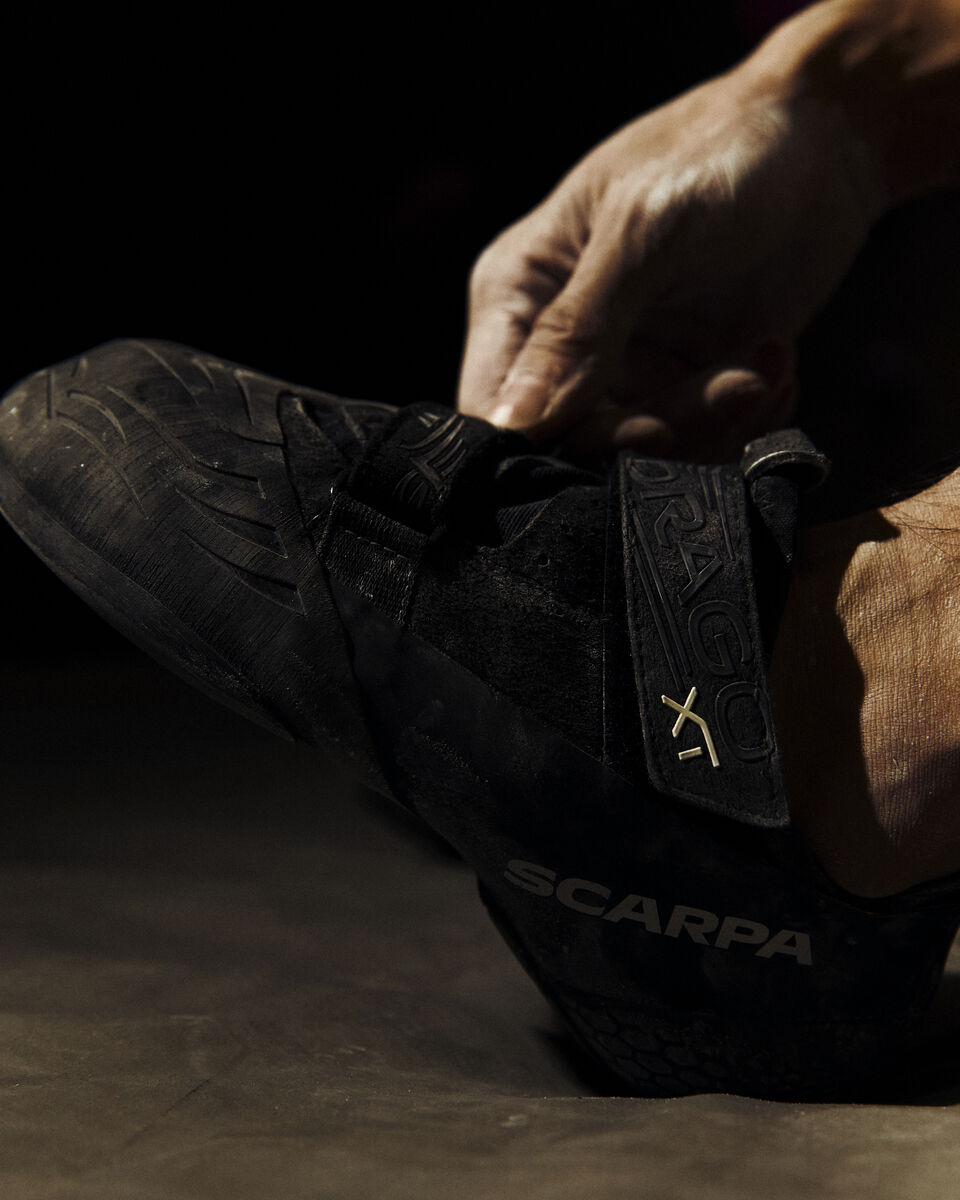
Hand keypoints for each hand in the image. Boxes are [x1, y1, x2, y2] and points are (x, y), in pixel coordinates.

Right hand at [457, 44, 884, 460]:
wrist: (825, 139)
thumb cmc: (719, 155)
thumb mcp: (642, 234)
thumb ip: (576, 333)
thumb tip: (512, 427)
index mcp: (518, 291)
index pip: (491, 404)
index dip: (537, 446)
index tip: (622, 436)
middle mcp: (561, 340)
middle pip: (573, 439)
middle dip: (651, 433)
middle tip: (724, 395)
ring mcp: (627, 366)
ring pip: (643, 448)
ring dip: (711, 425)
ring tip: (765, 371)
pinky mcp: (688, 382)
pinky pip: (700, 439)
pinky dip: (744, 419)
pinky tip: (776, 365)